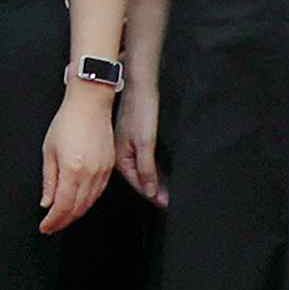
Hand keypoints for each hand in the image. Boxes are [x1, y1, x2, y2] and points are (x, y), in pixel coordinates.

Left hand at [40, 86, 116, 231]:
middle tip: (52, 226)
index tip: (45, 227)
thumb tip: (47, 201)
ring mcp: (102, 171)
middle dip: (63, 221)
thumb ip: (49, 179)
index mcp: (72, 169)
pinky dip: (88, 202)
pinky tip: (80, 203)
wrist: (90, 103)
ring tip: (64, 218)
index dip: (53, 221)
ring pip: (90, 203)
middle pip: (77, 208)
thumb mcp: (49, 150)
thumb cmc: (68, 121)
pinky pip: (99, 192)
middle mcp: (90, 173)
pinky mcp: (109, 166)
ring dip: (76, 214)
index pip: (62, 206)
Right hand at [117, 70, 165, 206]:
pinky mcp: (134, 138)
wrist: (140, 86)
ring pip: (141, 169)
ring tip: (166, 191)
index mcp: (120, 158)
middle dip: (153, 190)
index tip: (165, 203)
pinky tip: (159, 173)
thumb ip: (146, 169)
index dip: (153, 195)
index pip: (138, 184)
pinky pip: (143, 160)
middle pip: (139, 178)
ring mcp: (127, 146)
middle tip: (168, 200)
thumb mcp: (145, 143)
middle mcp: (121, 154)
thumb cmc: (140, 110)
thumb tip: (150, 191)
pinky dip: (152, 168)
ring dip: (154, 180)